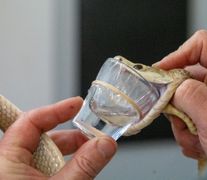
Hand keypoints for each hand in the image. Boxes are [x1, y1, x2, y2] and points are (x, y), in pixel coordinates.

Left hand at [0, 97, 116, 178]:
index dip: (56, 109)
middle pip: (41, 136)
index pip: (29, 121)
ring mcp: (17, 175)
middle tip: (92, 137)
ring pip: (45, 154)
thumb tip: (105, 144)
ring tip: (91, 157)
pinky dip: (64, 166)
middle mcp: (8, 165)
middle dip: (71, 136)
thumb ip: (84, 165)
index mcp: (6, 161)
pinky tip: (78, 170)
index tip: (77, 104)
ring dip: (70, 153)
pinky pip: (45, 168)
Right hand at [155, 30, 206, 160]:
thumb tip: (173, 87)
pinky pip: (187, 114)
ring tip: (196, 137)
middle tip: (181, 119)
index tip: (161, 72)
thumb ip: (190, 96)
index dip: (179, 54)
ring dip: (183, 121)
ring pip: (183, 99)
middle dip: (178, 101)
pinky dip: (187, 130)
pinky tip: (200, 142)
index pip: (202, 45)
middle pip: (186, 75)